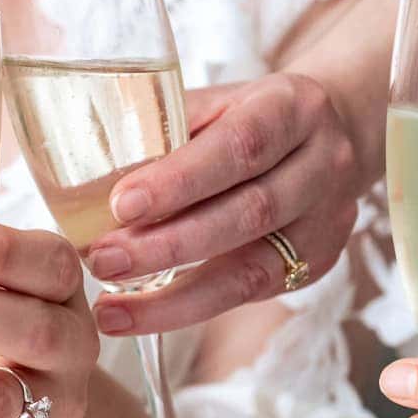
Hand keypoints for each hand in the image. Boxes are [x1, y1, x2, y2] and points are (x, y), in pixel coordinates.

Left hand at [88, 73, 360, 335]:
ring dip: (175, 297)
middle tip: (102, 261)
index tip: (120, 204)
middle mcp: (322, 165)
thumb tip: (86, 180)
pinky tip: (144, 314)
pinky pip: (251, 294)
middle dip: (168, 245)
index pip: (240, 146)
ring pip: (252, 269)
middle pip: (248, 213)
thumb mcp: (215, 103)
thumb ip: (165, 131)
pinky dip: (191, 307)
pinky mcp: (316, 264)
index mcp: (292, 108)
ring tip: (112, 309)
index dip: (180, 180)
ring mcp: (326, 221)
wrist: (331, 134)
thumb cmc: (249, 117)